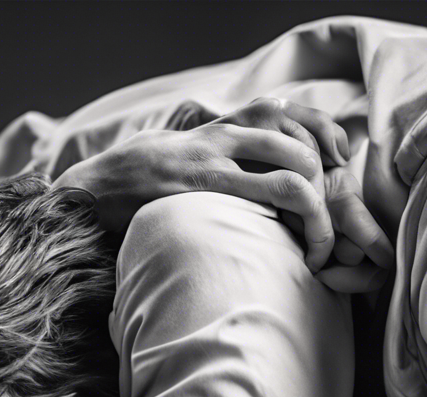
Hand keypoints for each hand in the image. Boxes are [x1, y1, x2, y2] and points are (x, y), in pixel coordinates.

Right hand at [54, 98, 391, 281]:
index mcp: (217, 128)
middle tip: (332, 219)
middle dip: (329, 181)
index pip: (287, 112)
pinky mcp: (206, 196)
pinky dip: (301, 226)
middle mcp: (221, 139)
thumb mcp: (177, 150)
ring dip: (320, 213)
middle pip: (301, 142)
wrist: (88, 194)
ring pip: (295, 173)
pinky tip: (301, 256)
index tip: (338, 164)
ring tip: (318, 248)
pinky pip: (271, 199)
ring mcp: (214, 167)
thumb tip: (251, 159)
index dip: (324, 134)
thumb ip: (213, 151)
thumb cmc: (134, 181)